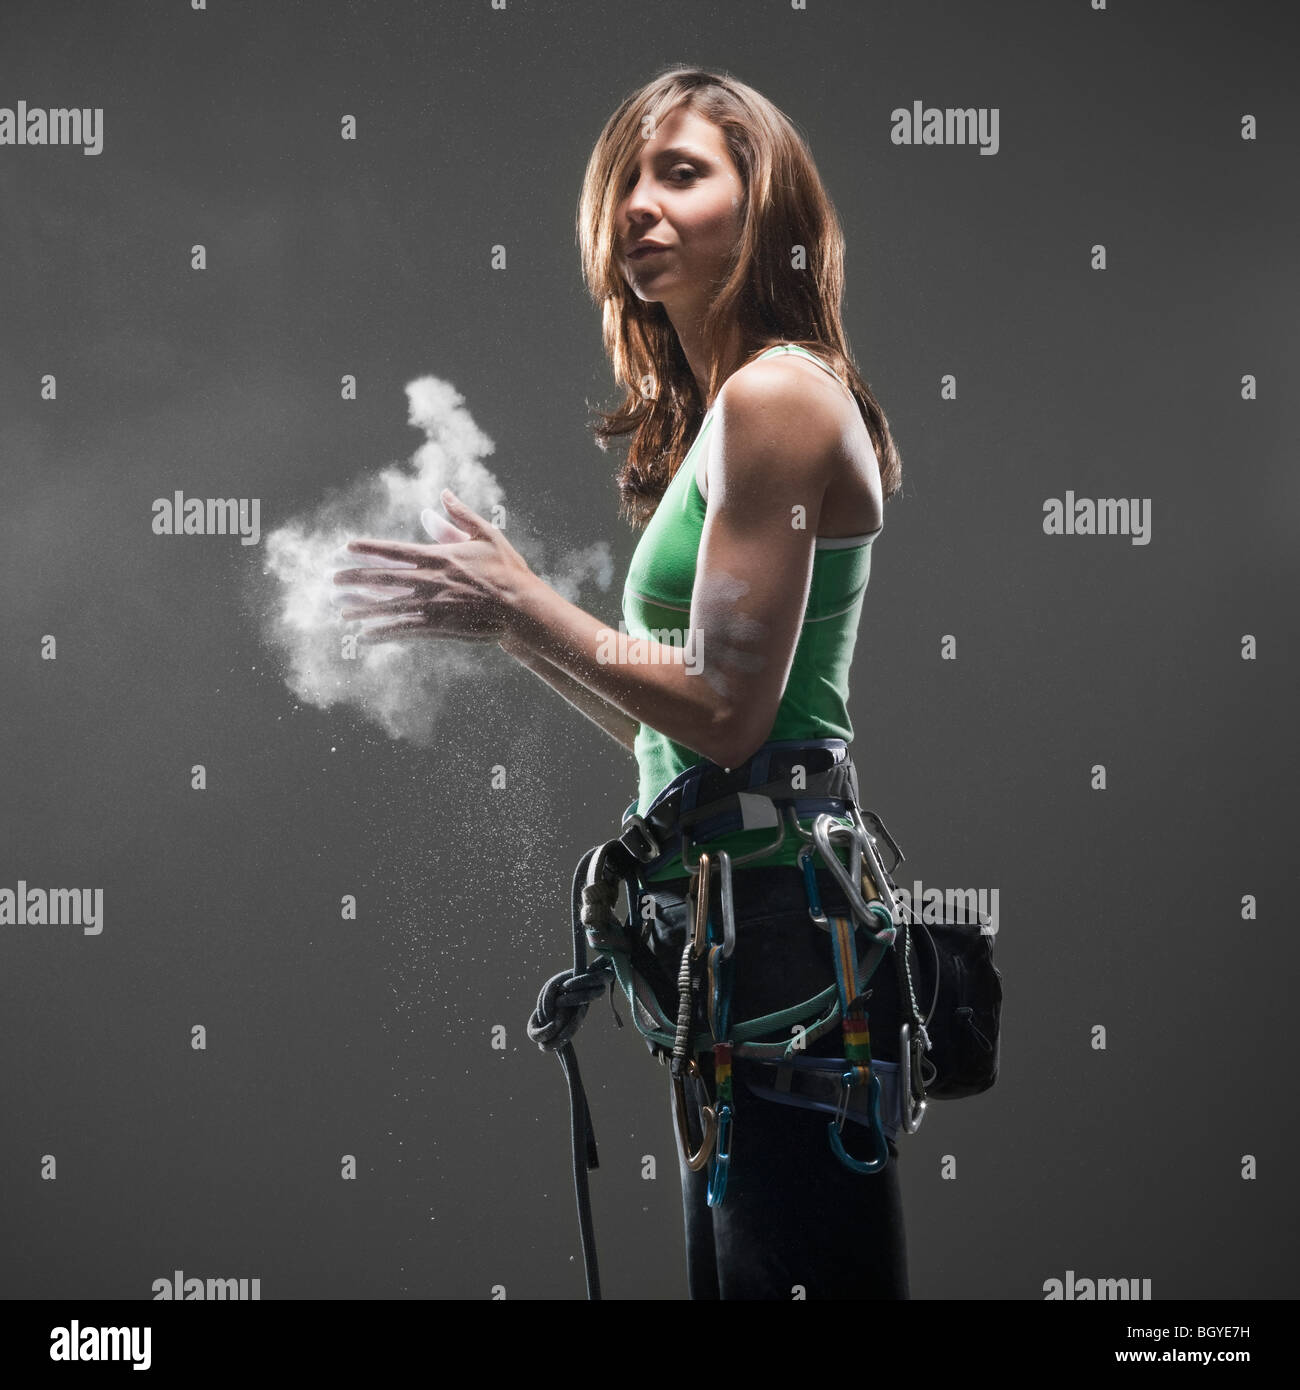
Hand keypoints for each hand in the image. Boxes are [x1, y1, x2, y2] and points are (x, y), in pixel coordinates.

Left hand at [333, 490, 534, 643]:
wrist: (522, 607)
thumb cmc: (508, 569)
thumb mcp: (487, 535)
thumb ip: (460, 515)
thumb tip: (443, 494)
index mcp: (438, 556)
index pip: (393, 550)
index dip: (367, 548)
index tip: (345, 547)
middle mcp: (429, 580)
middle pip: (382, 578)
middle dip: (354, 578)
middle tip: (332, 580)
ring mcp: (432, 605)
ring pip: (388, 606)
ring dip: (362, 609)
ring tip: (341, 611)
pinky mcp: (439, 626)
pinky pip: (403, 630)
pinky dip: (383, 633)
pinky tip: (366, 636)